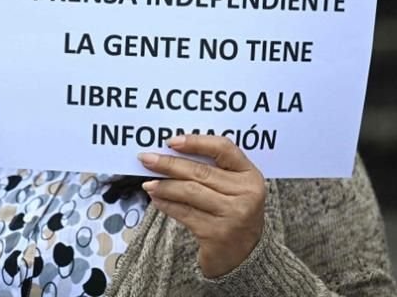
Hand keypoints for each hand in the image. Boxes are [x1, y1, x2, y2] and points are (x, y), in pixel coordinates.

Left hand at [139, 134, 265, 277]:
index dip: (196, 142)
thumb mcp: (234, 188)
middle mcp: (246, 194)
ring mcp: (233, 215)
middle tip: (146, 159)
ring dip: (164, 185)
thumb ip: (213, 169)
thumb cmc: (233, 212)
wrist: (244, 255)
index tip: (171, 142)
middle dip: (168, 164)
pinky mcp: (217, 234)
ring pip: (189, 191)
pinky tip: (156, 199)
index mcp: (251, 175)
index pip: (224, 148)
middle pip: (200, 171)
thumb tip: (171, 153)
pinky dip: (167, 204)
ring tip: (148, 182)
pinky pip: (185, 212)